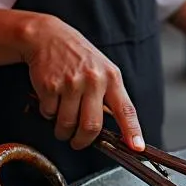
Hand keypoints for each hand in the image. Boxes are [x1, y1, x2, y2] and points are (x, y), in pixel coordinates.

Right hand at [21, 15, 142, 150]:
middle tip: (78, 142)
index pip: (126, 110)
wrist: (48, 37)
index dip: (132, 131)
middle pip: (91, 126)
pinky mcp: (50, 86)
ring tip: (62, 122)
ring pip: (67, 124)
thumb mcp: (103, 69)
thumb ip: (111, 95)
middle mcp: (94, 80)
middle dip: (83, 141)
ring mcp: (71, 83)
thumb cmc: (79, 57)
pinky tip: (52, 101)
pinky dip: (49, 114)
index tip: (136, 148)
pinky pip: (49, 114)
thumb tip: (118, 128)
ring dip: (63, 131)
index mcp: (112, 78)